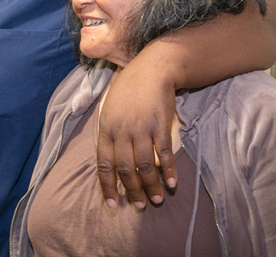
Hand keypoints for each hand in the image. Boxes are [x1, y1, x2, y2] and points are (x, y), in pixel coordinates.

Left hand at [97, 66, 176, 208]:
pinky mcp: (160, 125)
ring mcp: (141, 128)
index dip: (108, 187)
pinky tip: (172, 183)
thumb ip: (110, 136)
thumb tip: (111, 164)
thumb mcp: (110, 111)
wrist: (151, 70)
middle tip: (140, 206)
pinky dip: (168, 170)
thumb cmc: (128, 92)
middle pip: (125, 168)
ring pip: (144, 165)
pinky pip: (163, 153)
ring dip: (151, 186)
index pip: (104, 164)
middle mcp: (122, 130)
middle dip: (132, 191)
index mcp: (106, 129)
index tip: (113, 205)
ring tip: (157, 199)